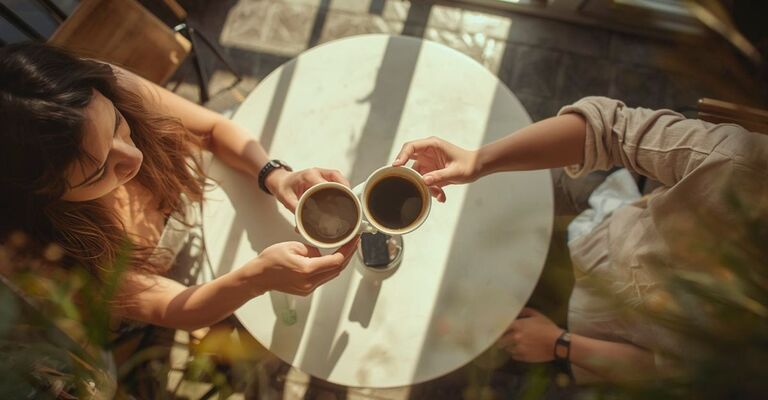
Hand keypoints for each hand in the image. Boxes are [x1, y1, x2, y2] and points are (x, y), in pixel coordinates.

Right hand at [244, 237, 358, 295]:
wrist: (259, 276)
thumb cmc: (271, 260)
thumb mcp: (293, 246)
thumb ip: (312, 249)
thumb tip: (322, 253)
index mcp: (307, 269)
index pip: (336, 261)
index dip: (348, 250)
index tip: (353, 241)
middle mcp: (309, 282)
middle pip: (337, 269)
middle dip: (348, 256)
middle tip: (353, 243)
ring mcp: (308, 288)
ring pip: (331, 275)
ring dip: (339, 262)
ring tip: (345, 249)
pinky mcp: (306, 290)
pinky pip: (323, 278)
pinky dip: (329, 268)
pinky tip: (331, 259)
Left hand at [266, 167, 349, 212]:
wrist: (282, 180)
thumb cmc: (284, 187)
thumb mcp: (286, 198)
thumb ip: (295, 209)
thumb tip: (302, 224)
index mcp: (309, 175)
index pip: (326, 183)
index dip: (334, 192)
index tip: (338, 204)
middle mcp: (318, 172)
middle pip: (338, 179)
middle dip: (346, 191)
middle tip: (351, 205)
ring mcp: (324, 173)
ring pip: (341, 179)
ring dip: (347, 190)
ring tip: (351, 204)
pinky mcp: (327, 177)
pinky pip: (339, 181)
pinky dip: (344, 190)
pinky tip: (346, 200)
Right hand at [392, 136, 477, 201]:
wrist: (477, 168)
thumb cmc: (468, 165)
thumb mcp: (455, 172)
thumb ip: (440, 176)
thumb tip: (424, 181)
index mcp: (432, 145)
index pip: (410, 147)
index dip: (401, 155)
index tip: (396, 166)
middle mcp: (427, 152)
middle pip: (408, 160)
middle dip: (408, 174)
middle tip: (407, 185)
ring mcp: (428, 162)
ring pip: (417, 175)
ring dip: (425, 186)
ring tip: (438, 194)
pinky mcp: (431, 171)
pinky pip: (425, 182)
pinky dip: (431, 190)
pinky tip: (442, 196)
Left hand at [498, 308, 561, 362]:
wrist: (558, 343)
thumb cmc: (548, 327)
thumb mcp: (537, 315)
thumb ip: (525, 312)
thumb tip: (516, 312)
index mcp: (517, 326)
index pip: (501, 328)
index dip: (498, 329)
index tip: (497, 330)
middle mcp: (515, 337)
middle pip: (501, 340)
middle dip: (501, 340)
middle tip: (503, 339)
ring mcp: (518, 348)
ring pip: (507, 349)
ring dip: (508, 347)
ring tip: (511, 346)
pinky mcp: (523, 357)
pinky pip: (514, 356)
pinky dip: (515, 354)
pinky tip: (519, 351)